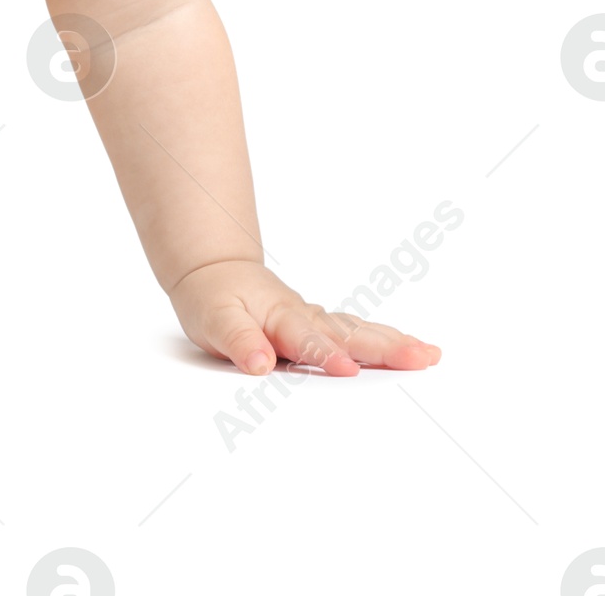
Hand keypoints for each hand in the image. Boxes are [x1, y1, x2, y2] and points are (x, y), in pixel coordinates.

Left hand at [167, 259, 441, 376]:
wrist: (214, 272)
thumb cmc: (213, 298)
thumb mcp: (213, 318)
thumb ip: (238, 340)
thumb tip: (259, 363)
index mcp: (280, 319)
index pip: (306, 342)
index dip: (325, 356)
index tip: (346, 369)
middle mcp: (305, 318)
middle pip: (348, 334)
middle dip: (385, 348)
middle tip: (421, 358)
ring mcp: (317, 321)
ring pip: (359, 331)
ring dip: (394, 344)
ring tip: (429, 355)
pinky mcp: (322, 326)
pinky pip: (357, 332)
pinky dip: (385, 341)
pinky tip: (413, 350)